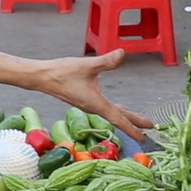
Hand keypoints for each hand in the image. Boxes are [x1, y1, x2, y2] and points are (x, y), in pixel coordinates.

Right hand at [35, 50, 152, 140]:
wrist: (41, 77)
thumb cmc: (62, 72)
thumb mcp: (87, 65)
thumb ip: (106, 61)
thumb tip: (122, 54)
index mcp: (96, 103)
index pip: (118, 119)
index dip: (133, 127)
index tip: (144, 136)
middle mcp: (93, 106)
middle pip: (117, 117)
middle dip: (133, 122)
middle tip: (149, 128)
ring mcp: (88, 104)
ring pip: (110, 113)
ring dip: (124, 117)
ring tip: (136, 119)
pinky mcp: (83, 99)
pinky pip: (103, 108)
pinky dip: (114, 110)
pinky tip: (115, 106)